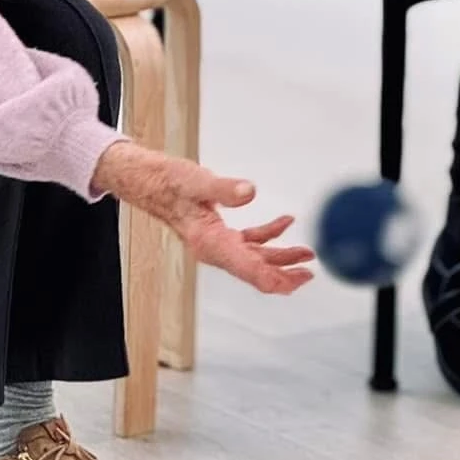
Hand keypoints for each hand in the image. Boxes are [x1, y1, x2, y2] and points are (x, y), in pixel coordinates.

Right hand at [91, 141, 313, 295]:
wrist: (151, 183)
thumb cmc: (169, 183)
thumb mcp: (197, 181)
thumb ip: (224, 189)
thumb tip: (249, 192)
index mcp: (210, 243)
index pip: (248, 269)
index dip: (276, 277)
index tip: (298, 278)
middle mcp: (215, 250)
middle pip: (255, 272)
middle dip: (284, 274)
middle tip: (309, 272)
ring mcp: (218, 244)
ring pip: (255, 259)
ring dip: (281, 257)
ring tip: (305, 254)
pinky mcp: (219, 234)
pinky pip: (248, 243)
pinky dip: (268, 236)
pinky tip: (283, 223)